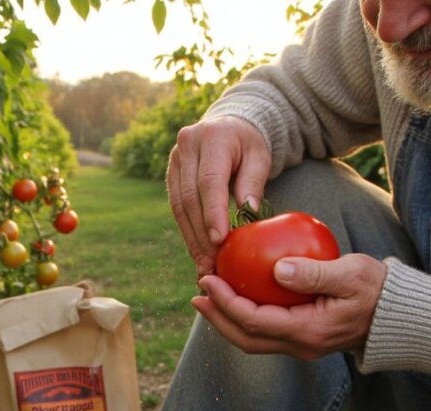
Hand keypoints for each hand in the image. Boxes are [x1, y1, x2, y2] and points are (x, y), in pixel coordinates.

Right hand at [166, 116, 271, 276]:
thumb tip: (249, 213)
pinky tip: (198, 251)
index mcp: (212, 137)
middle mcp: (187, 146)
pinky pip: (176, 207)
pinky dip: (188, 231)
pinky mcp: (170, 174)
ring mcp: (174, 160)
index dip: (213, 212)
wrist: (228, 126)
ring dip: (192, 238)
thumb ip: (253, 182)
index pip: (209, 181)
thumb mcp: (260, 157)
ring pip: (179, 206)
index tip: (220, 240)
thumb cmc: (249, 144)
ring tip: (205, 264)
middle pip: (190, 197)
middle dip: (201, 233)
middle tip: (213, 262)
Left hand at [192, 254, 386, 359]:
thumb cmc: (379, 290)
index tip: (207, 280)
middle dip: (217, 317)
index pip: (254, 321)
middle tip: (197, 294)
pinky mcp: (303, 338)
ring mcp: (302, 345)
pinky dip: (245, 316)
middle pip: (245, 338)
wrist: (401, 316)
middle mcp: (300, 345)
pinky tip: (238, 295)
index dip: (225, 302)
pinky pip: (265, 332)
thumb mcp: (352, 274)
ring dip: (227, 320)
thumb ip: (315, 273)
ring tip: (208, 297)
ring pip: (253, 340)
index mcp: (308, 331)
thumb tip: (277, 269)